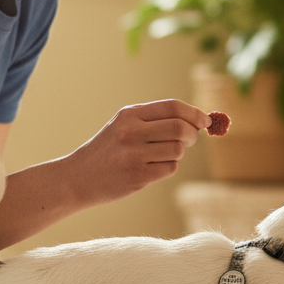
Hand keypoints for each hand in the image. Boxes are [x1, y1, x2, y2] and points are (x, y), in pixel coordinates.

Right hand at [60, 99, 209, 208]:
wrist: (78, 177)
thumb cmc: (108, 150)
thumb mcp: (124, 126)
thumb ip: (155, 120)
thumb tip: (197, 120)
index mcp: (130, 114)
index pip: (173, 107)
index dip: (194, 113)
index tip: (205, 120)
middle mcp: (131, 131)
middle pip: (180, 127)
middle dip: (192, 134)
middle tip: (189, 140)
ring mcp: (134, 154)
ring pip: (178, 149)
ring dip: (178, 153)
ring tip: (162, 155)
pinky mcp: (137, 175)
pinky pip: (170, 167)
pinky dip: (168, 167)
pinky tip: (152, 168)